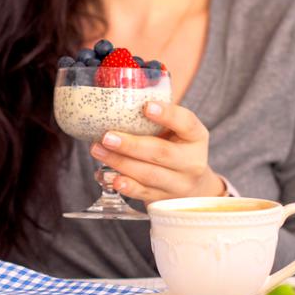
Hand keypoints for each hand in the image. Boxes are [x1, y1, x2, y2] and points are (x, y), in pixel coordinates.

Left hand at [89, 101, 225, 202]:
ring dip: (120, 163)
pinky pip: (142, 193)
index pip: (186, 123)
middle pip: (161, 153)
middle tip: (107, 136)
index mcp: (196, 137)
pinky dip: (124, 186)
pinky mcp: (164, 200)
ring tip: (97, 150)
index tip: (146, 106)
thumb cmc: (177, 149)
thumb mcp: (177, 132)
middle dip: (131, 145)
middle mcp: (192, 162)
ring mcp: (179, 184)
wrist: (194, 188)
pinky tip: (108, 178)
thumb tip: (116, 95)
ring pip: (148, 175)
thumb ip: (157, 118)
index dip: (167, 115)